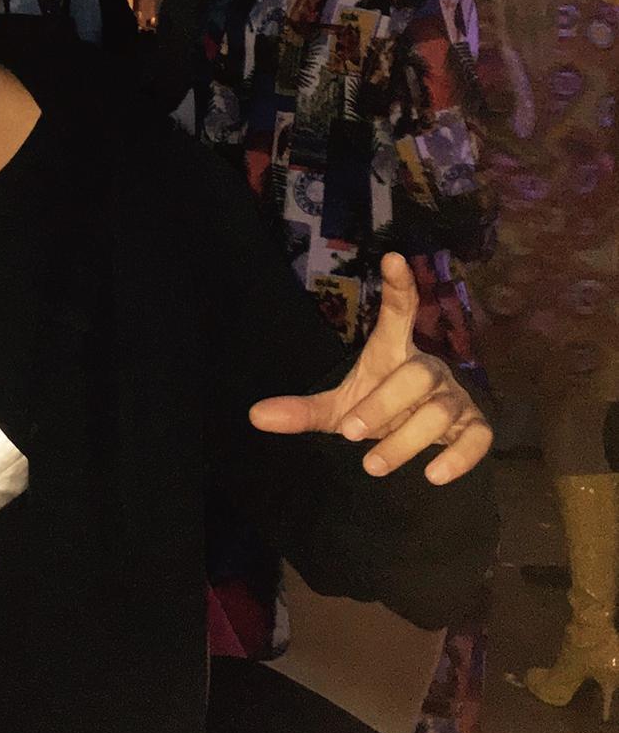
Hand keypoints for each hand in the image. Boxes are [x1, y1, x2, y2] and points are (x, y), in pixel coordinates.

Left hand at [248, 253, 492, 484]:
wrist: (414, 438)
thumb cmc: (377, 410)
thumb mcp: (337, 408)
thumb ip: (302, 410)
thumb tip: (255, 415)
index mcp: (394, 353)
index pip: (400, 311)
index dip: (399, 286)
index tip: (391, 257)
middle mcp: (428, 369)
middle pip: (415, 376)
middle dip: (382, 405)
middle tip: (349, 430)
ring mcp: (454, 397)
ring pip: (439, 412)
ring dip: (405, 440)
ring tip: (371, 464)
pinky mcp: (472, 426)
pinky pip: (478, 438)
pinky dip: (459, 457)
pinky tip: (434, 475)